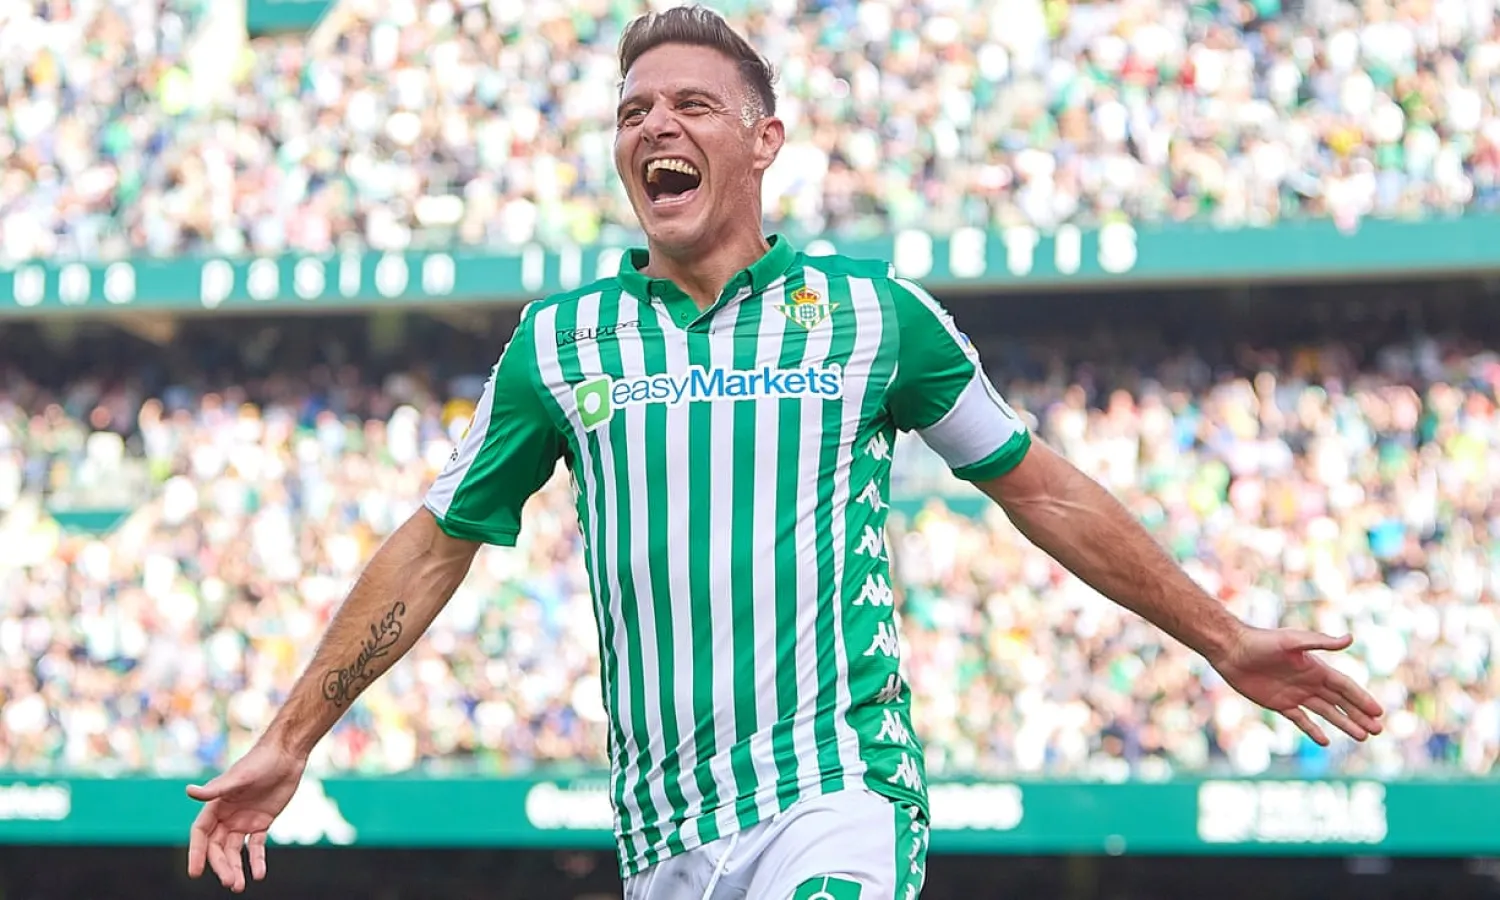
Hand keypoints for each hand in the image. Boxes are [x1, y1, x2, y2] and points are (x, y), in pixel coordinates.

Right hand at [186, 741, 307, 892]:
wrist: (287, 755)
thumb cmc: (260, 761)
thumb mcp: (239, 777)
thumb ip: (215, 789)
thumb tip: (188, 791)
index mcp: (216, 805)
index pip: (201, 834)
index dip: (196, 853)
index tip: (195, 872)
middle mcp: (227, 816)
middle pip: (217, 847)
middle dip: (221, 865)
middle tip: (230, 882)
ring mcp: (244, 821)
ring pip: (234, 851)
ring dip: (235, 868)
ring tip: (238, 886)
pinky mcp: (262, 823)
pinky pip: (256, 846)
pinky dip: (256, 861)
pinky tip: (258, 875)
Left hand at [1209, 627, 1384, 745]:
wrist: (1232, 650)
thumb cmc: (1261, 642)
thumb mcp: (1292, 641)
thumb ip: (1320, 642)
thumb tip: (1350, 639)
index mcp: (1315, 668)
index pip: (1345, 686)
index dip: (1362, 699)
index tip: (1379, 712)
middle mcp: (1309, 682)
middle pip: (1340, 702)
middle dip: (1359, 715)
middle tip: (1378, 730)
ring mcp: (1295, 694)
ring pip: (1325, 712)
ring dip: (1344, 724)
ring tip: (1362, 737)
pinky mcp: (1278, 704)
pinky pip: (1300, 719)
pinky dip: (1313, 730)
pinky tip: (1326, 742)